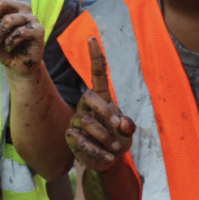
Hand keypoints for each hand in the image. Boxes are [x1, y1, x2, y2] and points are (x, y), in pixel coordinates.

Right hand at [66, 36, 135, 170]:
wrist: (108, 161)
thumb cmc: (118, 141)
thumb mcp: (128, 132)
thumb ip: (128, 125)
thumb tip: (122, 123)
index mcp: (102, 98)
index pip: (96, 73)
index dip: (95, 56)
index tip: (91, 38)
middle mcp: (86, 105)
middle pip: (90, 96)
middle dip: (106, 111)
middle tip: (119, 127)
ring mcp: (76, 120)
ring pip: (87, 122)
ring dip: (106, 138)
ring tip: (115, 149)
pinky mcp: (70, 136)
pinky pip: (81, 140)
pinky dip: (97, 151)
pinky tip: (106, 157)